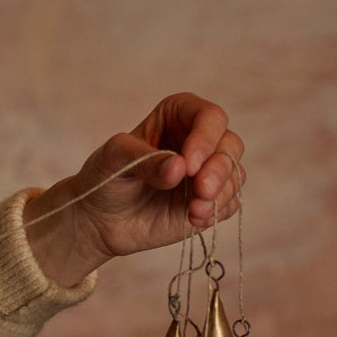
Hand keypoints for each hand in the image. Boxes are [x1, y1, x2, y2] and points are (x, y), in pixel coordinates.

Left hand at [24, 93, 244, 286]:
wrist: (101, 220)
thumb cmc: (105, 178)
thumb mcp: (113, 159)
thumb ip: (144, 159)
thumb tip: (179, 169)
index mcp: (178, 116)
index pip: (209, 117)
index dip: (205, 138)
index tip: (188, 166)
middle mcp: (199, 140)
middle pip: (231, 144)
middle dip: (219, 168)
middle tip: (200, 191)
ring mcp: (207, 172)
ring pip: (235, 174)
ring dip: (220, 193)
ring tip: (194, 211)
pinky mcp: (209, 201)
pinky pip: (230, 203)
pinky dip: (217, 212)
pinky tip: (193, 219)